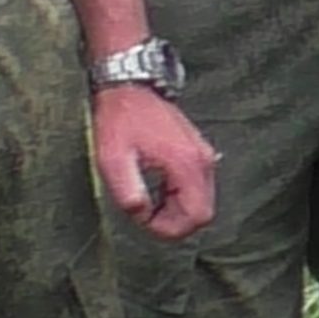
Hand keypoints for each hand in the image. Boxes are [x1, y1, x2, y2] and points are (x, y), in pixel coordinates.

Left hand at [94, 83, 217, 239]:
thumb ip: (128, 192)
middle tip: (143, 213)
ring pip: (200, 203)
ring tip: (146, 199)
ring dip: (174, 211)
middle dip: (172, 222)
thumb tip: (140, 214)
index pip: (197, 217)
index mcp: (187, 164)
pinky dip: (178, 198)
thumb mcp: (114, 159)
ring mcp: (204, 157)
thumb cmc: (121, 121)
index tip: (143, 219)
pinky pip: (196, 189)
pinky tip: (155, 189)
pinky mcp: (198, 154)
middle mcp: (203, 162)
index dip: (170, 228)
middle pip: (203, 214)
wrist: (131, 89)